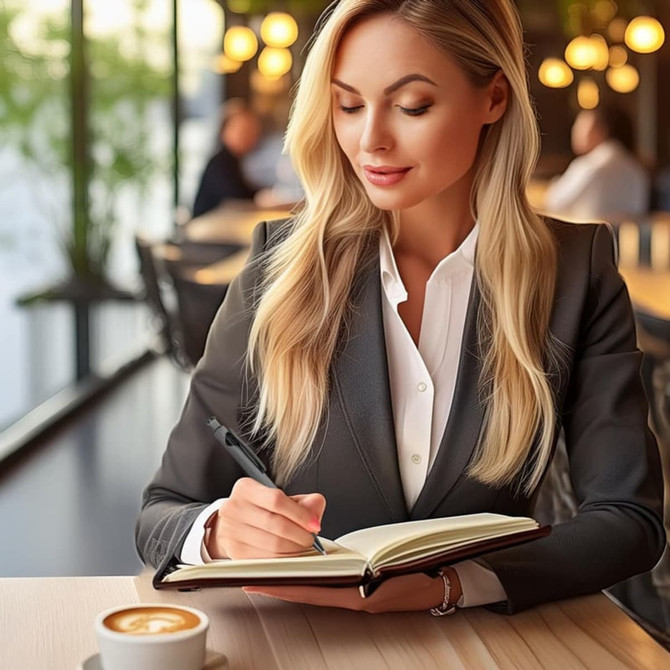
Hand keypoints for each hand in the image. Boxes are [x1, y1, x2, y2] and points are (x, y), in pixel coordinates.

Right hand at [205, 478, 325, 559]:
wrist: (233, 524)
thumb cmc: (260, 509)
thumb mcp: (281, 498)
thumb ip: (304, 501)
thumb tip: (316, 506)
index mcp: (246, 489)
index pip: (277, 501)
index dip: (300, 514)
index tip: (314, 524)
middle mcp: (234, 508)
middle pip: (276, 524)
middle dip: (300, 534)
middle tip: (310, 538)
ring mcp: (231, 531)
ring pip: (273, 544)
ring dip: (294, 548)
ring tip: (300, 545)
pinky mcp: (235, 552)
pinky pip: (266, 559)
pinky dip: (283, 559)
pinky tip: (288, 554)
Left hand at [243, 567, 462, 613]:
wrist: (440, 583)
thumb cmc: (420, 573)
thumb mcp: (396, 568)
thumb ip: (372, 569)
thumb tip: (355, 572)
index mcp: (357, 597)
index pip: (311, 590)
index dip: (283, 585)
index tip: (258, 579)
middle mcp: (352, 598)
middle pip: (308, 591)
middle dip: (280, 584)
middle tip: (252, 576)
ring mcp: (354, 596)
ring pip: (315, 588)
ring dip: (293, 580)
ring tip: (269, 570)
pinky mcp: (358, 590)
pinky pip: (328, 585)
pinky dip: (312, 577)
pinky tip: (302, 567)